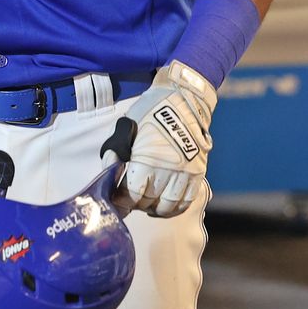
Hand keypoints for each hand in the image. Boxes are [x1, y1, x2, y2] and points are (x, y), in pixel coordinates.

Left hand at [115, 60, 215, 216]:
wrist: (184, 99)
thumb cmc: (151, 111)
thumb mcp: (127, 125)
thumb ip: (116, 149)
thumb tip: (109, 170)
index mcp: (147, 158)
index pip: (132, 193)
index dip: (122, 200)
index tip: (116, 200)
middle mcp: (168, 170)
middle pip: (148, 201)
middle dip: (135, 203)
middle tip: (128, 200)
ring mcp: (185, 173)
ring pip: (167, 206)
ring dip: (154, 209)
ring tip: (145, 205)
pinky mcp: (198, 173)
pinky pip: (186, 201)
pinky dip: (174, 209)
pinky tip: (164, 206)